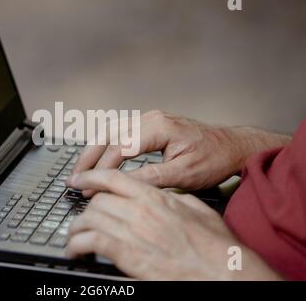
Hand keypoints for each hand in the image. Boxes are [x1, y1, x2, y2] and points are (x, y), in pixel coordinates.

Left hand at [66, 170, 280, 279]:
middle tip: (82, 217)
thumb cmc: (215, 245)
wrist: (224, 271)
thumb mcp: (197, 210)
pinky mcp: (128, 256)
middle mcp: (141, 212)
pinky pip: (92, 242)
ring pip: (90, 219)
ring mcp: (133, 233)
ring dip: (77, 227)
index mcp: (155, 198)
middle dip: (86, 208)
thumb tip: (163, 196)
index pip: (113, 178)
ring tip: (74, 236)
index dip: (91, 176)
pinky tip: (76, 250)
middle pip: (98, 200)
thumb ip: (174, 199)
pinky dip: (78, 244)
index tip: (79, 179)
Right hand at [72, 110, 290, 190]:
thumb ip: (151, 178)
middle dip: (88, 157)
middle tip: (73, 178)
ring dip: (93, 149)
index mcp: (159, 127)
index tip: (89, 188)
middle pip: (108, 134)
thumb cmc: (213, 159)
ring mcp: (150, 119)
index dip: (101, 170)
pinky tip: (98, 158)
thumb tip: (120, 185)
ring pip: (111, 130)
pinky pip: (120, 132)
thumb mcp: (183, 174)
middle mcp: (151, 118)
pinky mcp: (151, 124)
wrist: (232, 146)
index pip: (119, 148)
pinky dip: (105, 145)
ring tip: (80, 169)